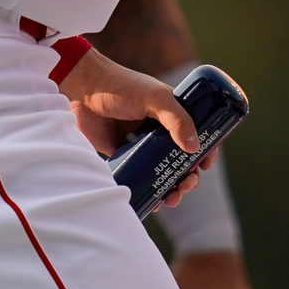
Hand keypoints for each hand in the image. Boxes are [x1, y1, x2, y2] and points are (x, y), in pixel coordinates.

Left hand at [59, 49, 218, 206]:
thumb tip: (194, 149)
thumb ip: (175, 119)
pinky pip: (138, 176)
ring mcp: (140, 143)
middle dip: (188, 176)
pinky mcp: (121, 154)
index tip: (206, 165)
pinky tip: (153, 203)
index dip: (206, 150)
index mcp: (171, 112)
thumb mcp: (154, 97)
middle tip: (187, 185)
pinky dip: (148, 191)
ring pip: (161, 171)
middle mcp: (159, 129)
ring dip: (171, 188)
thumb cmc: (120, 85)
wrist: (82, 89)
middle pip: (181, 158)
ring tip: (171, 200)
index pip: (196, 133)